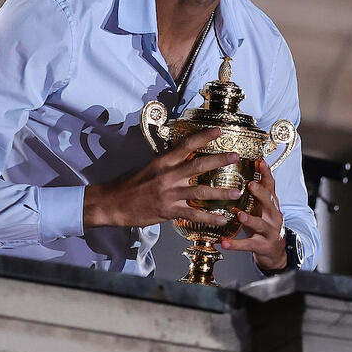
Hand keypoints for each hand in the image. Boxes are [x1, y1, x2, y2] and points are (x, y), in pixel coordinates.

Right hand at [83, 127, 240, 228]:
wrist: (114, 203)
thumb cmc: (131, 184)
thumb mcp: (150, 167)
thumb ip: (168, 163)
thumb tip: (185, 155)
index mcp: (163, 161)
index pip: (186, 145)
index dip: (203, 137)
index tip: (219, 131)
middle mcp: (168, 175)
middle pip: (198, 165)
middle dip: (219, 160)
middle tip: (236, 156)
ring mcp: (169, 194)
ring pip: (200, 192)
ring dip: (220, 192)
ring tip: (237, 192)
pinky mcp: (168, 211)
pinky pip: (193, 215)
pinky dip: (209, 219)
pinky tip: (222, 220)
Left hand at [220, 159, 286, 271]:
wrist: (276, 250)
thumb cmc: (264, 222)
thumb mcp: (263, 205)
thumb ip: (258, 189)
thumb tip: (251, 165)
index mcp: (271, 203)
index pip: (271, 185)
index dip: (266, 174)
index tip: (260, 162)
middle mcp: (273, 215)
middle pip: (269, 203)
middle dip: (260, 193)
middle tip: (250, 185)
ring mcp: (269, 231)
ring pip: (260, 224)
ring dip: (250, 219)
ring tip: (239, 215)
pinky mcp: (262, 246)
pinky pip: (248, 245)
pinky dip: (236, 244)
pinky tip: (224, 243)